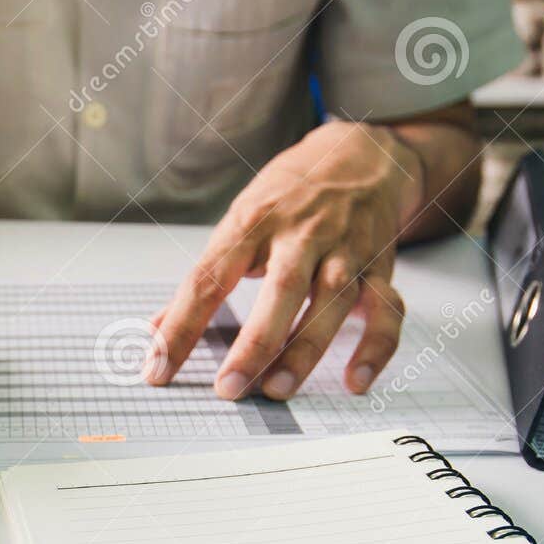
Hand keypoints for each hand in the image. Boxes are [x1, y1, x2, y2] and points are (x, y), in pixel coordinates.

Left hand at [149, 121, 419, 400]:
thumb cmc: (289, 194)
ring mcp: (345, 250)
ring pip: (332, 300)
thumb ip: (206, 277)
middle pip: (281, 288)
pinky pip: (386, 311)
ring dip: (305, 350)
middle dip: (255, 342)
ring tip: (277, 389)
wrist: (359, 153)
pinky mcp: (379, 267)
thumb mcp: (239, 220)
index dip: (181, 327)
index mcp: (253, 223)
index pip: (209, 279)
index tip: (159, 369)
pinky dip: (375, 348)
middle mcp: (302, 234)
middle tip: (229, 387)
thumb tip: (157, 328)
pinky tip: (355, 382)